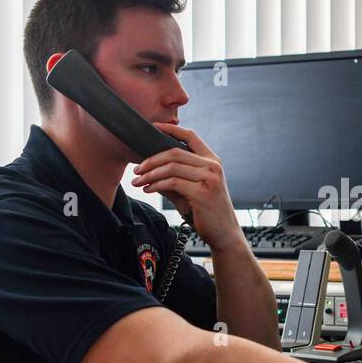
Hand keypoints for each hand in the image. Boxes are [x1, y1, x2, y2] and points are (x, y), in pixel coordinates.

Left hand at [130, 124, 240, 250]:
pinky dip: (156, 185)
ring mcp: (209, 178)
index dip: (171, 129)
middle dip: (151, 159)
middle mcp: (212, 166)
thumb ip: (175, 177)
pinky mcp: (202, 193)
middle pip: (175, 152)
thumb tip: (149, 169)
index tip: (153, 128)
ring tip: (138, 181)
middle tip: (137, 169)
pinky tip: (148, 189)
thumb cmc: (207, 212)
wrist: (224, 234)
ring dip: (150, 174)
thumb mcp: (191, 190)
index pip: (191, 136)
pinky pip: (173, 183)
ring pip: (172, 167)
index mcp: (212, 161)